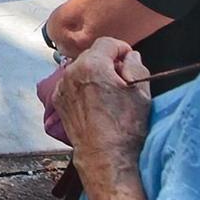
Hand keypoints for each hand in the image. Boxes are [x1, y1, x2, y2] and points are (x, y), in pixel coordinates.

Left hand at [51, 38, 150, 158]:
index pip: (107, 43)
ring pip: (81, 69)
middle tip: (122, 81)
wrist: (104, 156)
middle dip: (108, 62)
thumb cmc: (124, 127)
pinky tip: (96, 103)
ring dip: (95, 75)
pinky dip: (83, 87)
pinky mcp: (59, 101)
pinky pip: (73, 84)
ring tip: (110, 95)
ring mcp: (62, 87)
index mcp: (92, 65)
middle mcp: (72, 72)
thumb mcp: (140, 93)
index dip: (122, 50)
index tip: (130, 62)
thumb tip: (130, 56)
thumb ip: (136, 66)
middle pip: (93, 54)